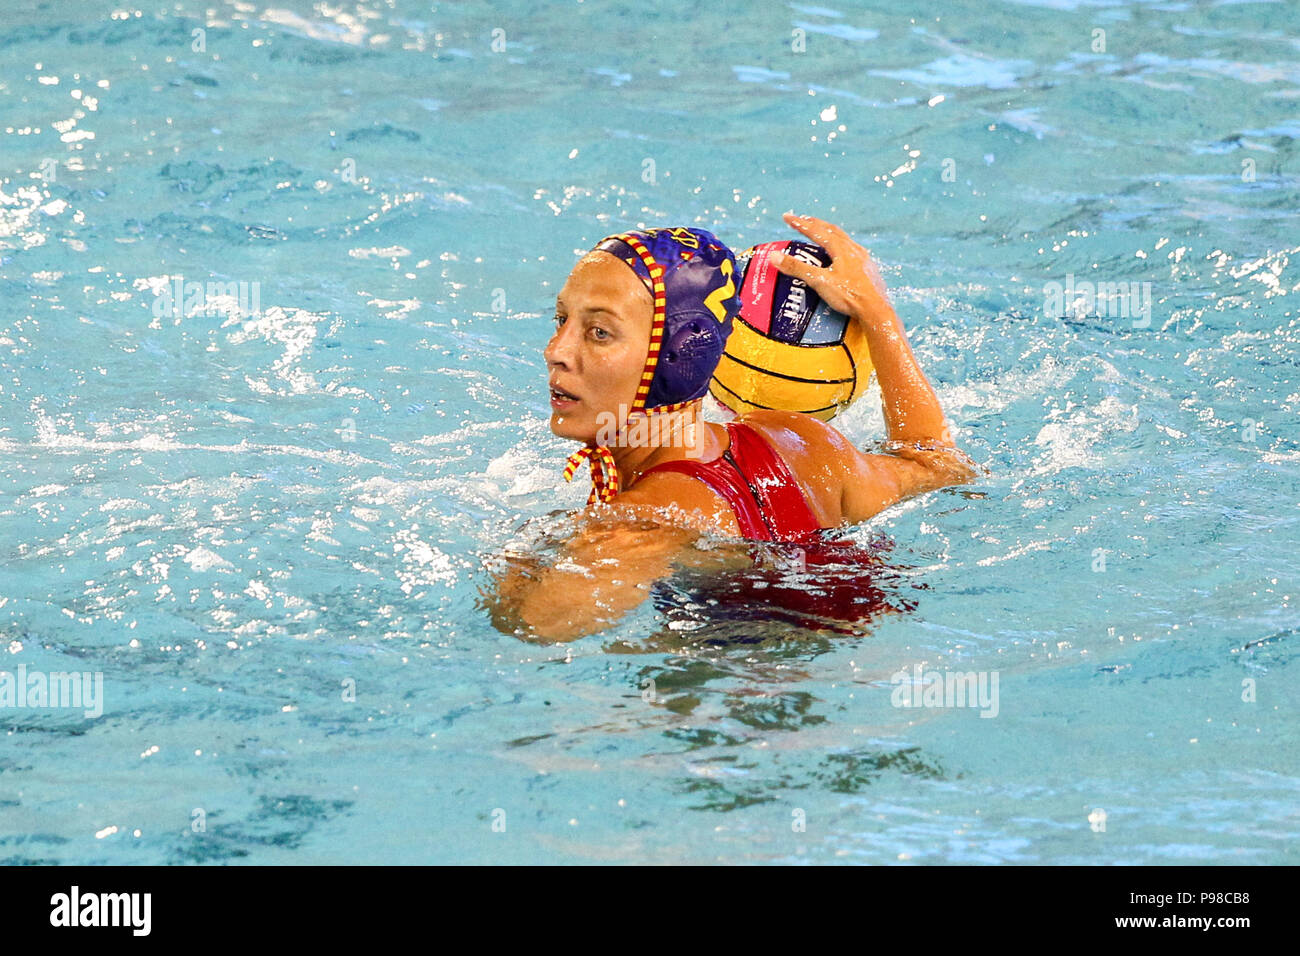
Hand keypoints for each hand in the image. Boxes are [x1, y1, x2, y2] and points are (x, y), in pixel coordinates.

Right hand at [769, 212, 892, 322]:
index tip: (787, 217)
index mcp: (841, 249)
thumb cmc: (849, 296)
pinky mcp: (869, 270)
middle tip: (802, 220)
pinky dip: (841, 247)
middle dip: (815, 224)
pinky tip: (842, 254)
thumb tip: (774, 256)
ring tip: (821, 233)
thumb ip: (797, 269)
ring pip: (844, 239)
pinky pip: (853, 251)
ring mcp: (863, 259)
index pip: (816, 231)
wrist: (876, 311)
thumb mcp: (820, 282)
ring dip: (830, 233)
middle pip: (832, 230)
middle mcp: (853, 249)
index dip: (800, 224)